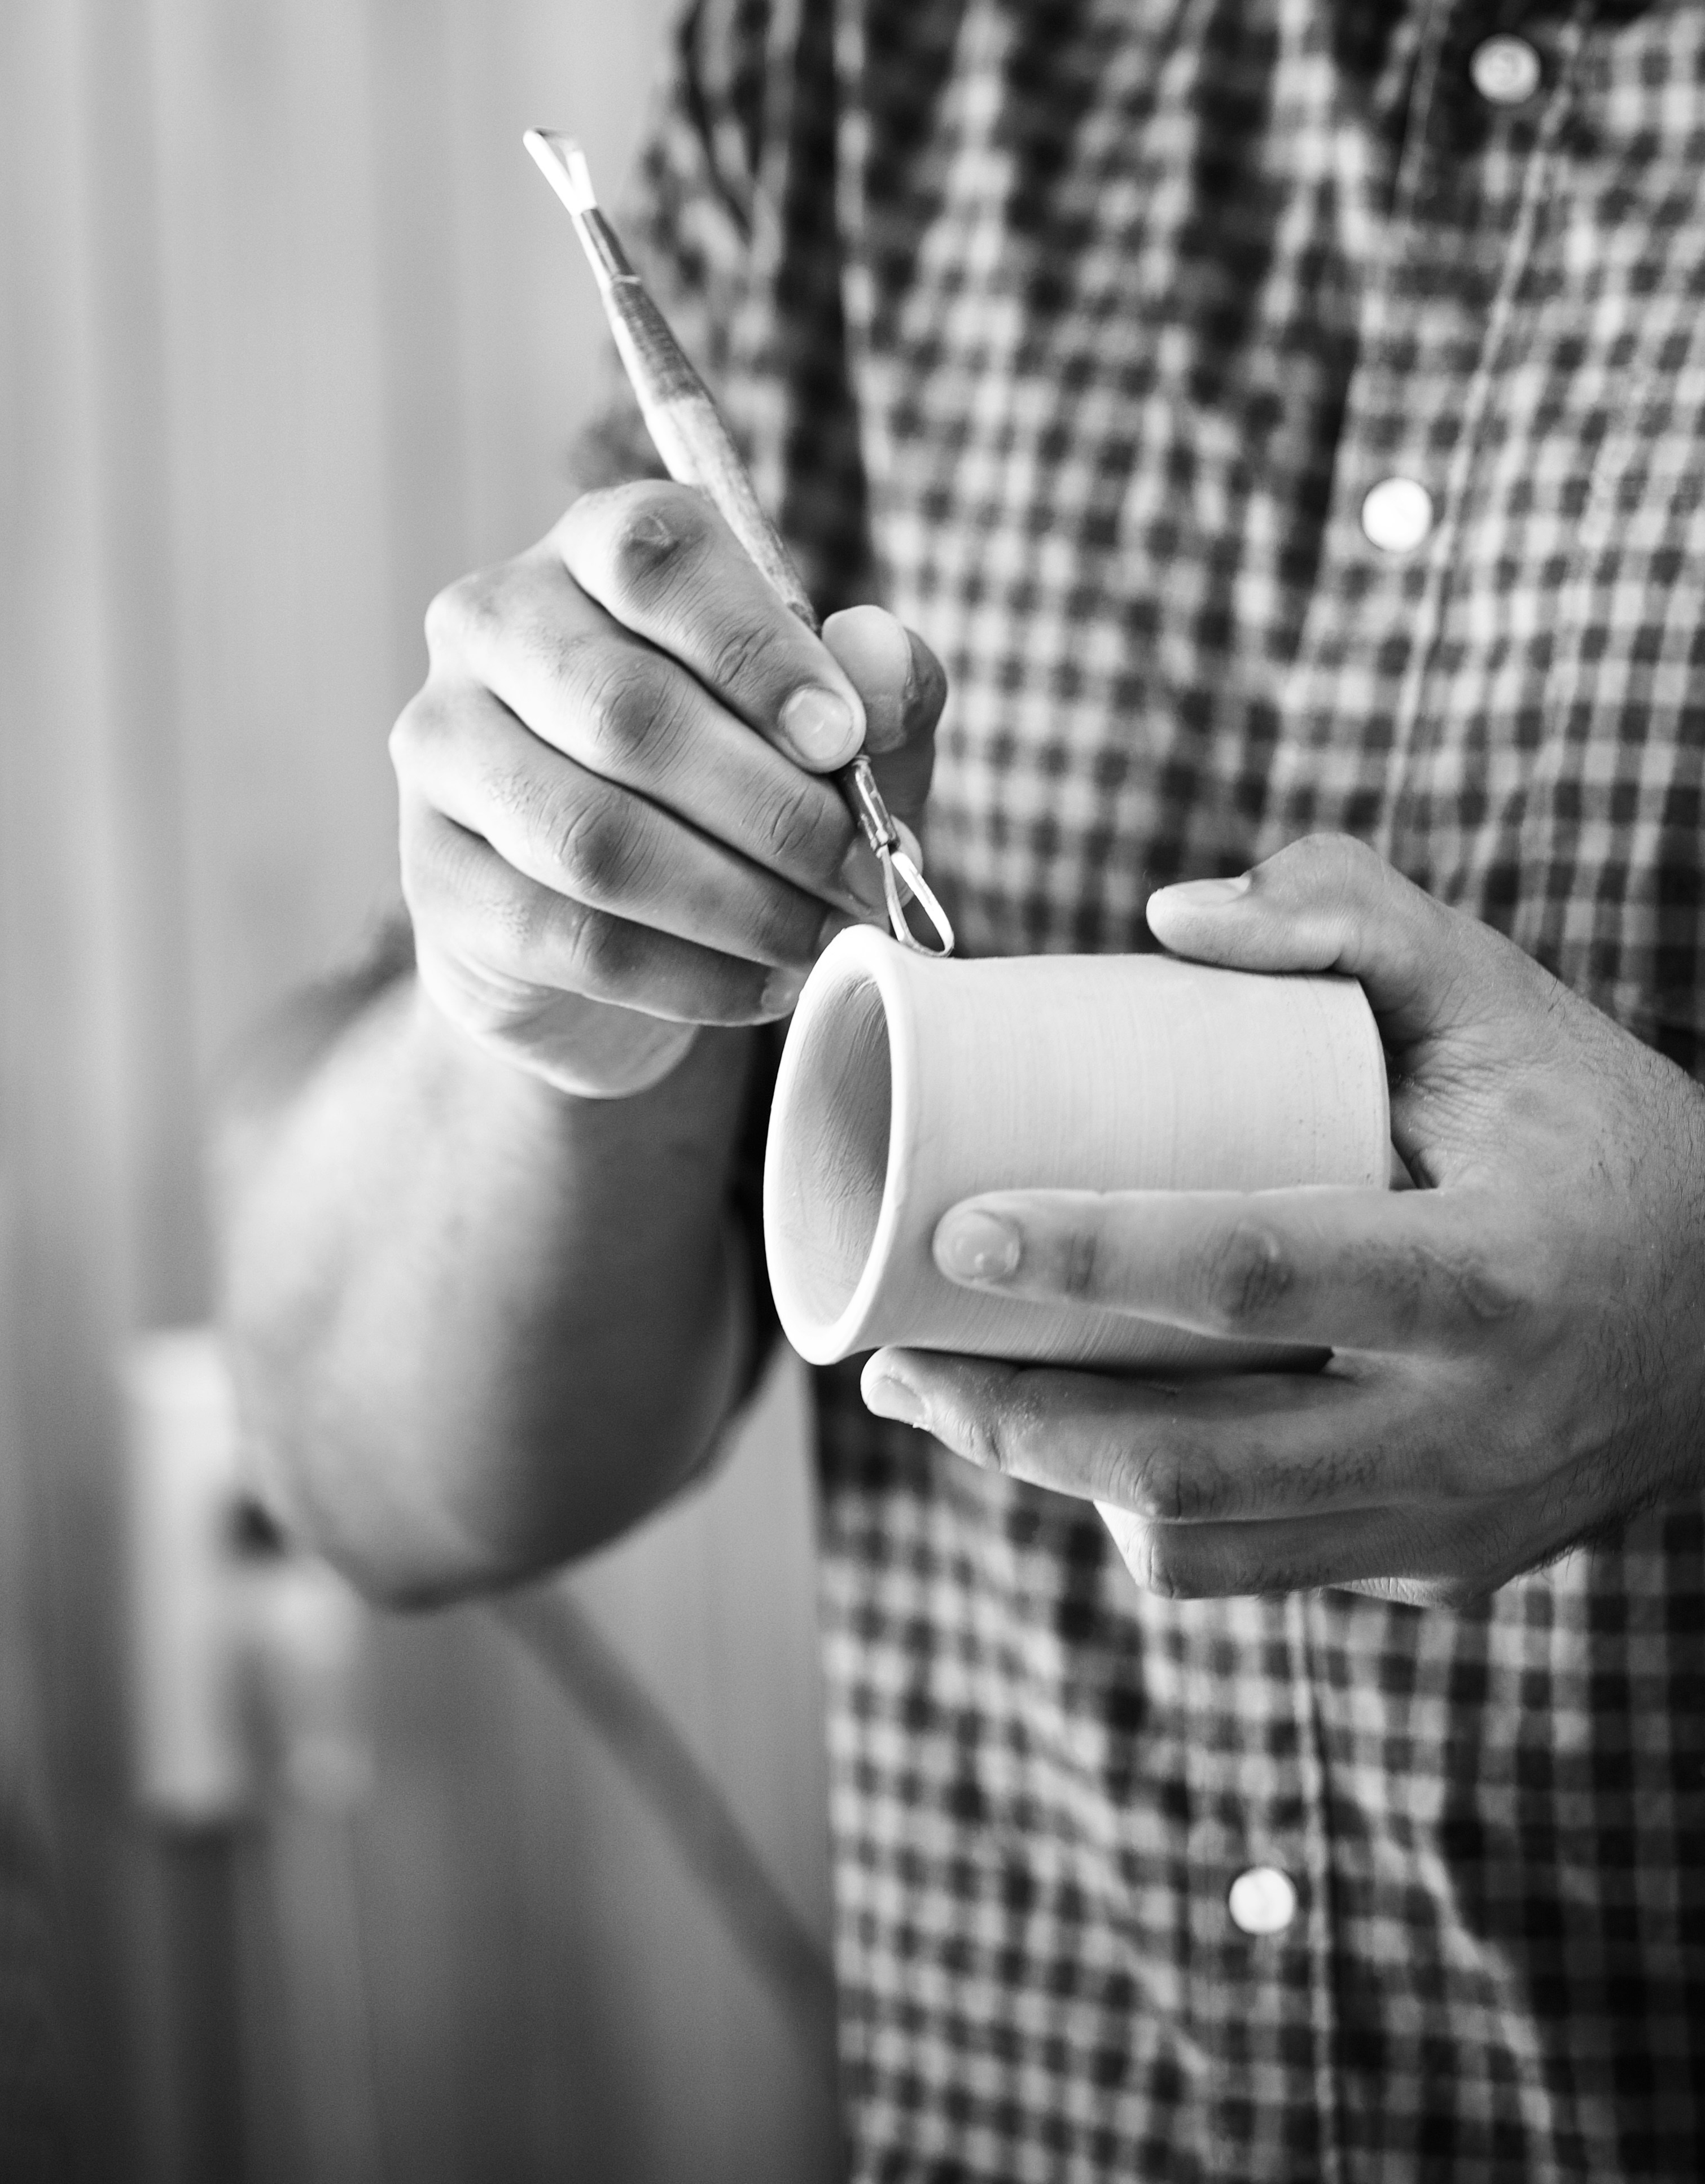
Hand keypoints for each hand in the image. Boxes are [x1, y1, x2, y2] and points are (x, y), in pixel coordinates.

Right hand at [391, 482, 944, 1096]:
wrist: (618, 933)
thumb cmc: (737, 790)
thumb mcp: (832, 733)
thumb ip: (877, 689)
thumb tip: (882, 660)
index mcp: (591, 547)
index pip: (655, 557)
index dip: (757, 650)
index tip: (843, 741)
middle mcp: (491, 624)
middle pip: (626, 710)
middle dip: (773, 810)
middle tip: (864, 876)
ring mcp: (442, 749)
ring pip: (594, 837)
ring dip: (737, 904)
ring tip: (823, 939)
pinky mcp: (434, 879)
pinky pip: (570, 936)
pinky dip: (689, 975)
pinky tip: (763, 987)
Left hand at [860, 834, 1704, 1605]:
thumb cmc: (1597, 1130)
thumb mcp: (1506, 996)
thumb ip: (1352, 917)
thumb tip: (1165, 915)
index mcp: (1489, 1273)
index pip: (1259, 1271)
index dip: (1095, 1255)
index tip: (958, 1228)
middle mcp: (1468, 1428)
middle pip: (1189, 1465)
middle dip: (1011, 1421)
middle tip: (887, 1355)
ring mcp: (1451, 1524)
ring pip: (1202, 1547)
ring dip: (1051, 1480)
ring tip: (947, 1395)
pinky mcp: (1435, 1570)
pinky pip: (1257, 1563)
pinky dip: (1149, 1507)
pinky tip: (1084, 1437)